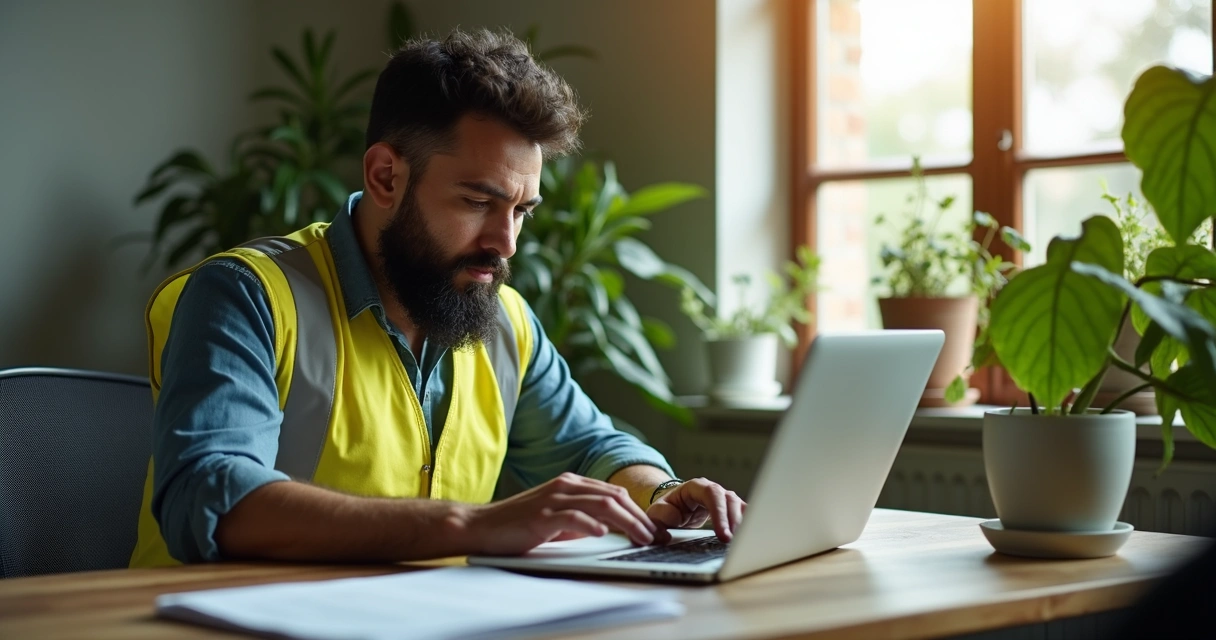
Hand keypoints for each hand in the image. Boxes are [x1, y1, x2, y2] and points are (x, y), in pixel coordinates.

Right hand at [460, 473, 656, 555]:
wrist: (482, 526)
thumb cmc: (519, 525)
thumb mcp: (558, 517)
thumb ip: (583, 516)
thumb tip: (613, 526)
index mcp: (572, 483)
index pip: (615, 492)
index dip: (639, 510)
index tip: (654, 530)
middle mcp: (566, 486)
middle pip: (614, 497)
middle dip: (640, 517)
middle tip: (656, 537)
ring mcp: (554, 499)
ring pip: (601, 504)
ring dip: (627, 522)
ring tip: (642, 538)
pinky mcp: (541, 516)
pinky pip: (573, 516)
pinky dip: (591, 524)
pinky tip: (603, 534)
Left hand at [646, 478, 745, 541]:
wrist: (673, 510)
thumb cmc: (666, 511)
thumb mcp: (656, 514)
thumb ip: (659, 519)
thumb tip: (667, 530)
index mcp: (694, 487)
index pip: (711, 494)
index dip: (719, 513)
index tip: (722, 534)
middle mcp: (712, 490)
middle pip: (729, 500)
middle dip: (733, 521)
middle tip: (733, 541)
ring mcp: (723, 500)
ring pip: (739, 507)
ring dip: (743, 524)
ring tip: (742, 543)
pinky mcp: (730, 512)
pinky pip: (743, 515)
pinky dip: (748, 526)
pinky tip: (749, 539)